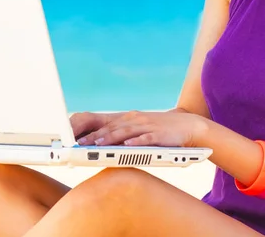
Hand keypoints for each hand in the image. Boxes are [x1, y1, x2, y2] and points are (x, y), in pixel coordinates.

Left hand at [75, 109, 208, 147]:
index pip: (107, 125)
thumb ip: (124, 134)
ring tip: (98, 144)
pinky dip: (136, 142)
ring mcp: (148, 126)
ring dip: (111, 138)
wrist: (187, 124)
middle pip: (113, 128)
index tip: (76, 139)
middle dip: (95, 136)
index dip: (91, 132)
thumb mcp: (140, 128)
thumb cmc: (160, 130)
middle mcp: (136, 120)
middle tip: (80, 144)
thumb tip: (103, 143)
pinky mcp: (159, 135)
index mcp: (130, 119)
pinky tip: (127, 146)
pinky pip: (146, 139)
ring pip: (126, 132)